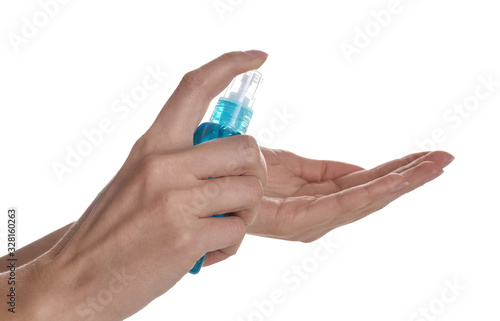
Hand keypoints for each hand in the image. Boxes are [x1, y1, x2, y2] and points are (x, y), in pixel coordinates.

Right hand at [6, 51, 268, 320]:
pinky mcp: (188, 236)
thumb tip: (224, 154)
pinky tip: (206, 251)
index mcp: (152, 145)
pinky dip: (230, 245)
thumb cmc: (112, 229)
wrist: (76, 278)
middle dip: (254, 173)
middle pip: (247, 146)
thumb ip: (176, 160)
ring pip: (251, 190)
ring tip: (218, 226)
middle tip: (238, 193)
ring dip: (244, 212)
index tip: (257, 57)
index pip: (194, 87)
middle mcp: (164, 164)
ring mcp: (177, 199)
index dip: (230, 65)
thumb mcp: (137, 178)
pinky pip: (238, 230)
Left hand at [247, 148, 453, 241]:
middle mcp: (320, 215)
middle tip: (443, 159)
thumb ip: (327, 172)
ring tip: (433, 165)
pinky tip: (399, 179)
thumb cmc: (249, 175)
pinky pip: (344, 203)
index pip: (366, 185)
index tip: (427, 156)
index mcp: (319, 201)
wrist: (216, 179)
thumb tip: (359, 171)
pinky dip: (374, 190)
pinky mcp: (302, 221)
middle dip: (409, 176)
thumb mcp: (294, 167)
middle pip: (373, 195)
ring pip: (366, 198)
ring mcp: (313, 220)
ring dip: (402, 181)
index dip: (397, 171)